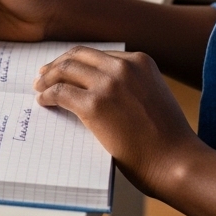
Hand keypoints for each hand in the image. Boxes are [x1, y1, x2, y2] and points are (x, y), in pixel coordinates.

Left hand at [34, 47, 205, 198]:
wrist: (177, 161)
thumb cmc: (167, 138)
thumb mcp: (153, 96)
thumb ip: (131, 85)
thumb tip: (98, 88)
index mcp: (140, 61)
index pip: (97, 54)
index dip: (76, 61)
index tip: (63, 68)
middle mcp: (123, 67)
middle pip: (78, 56)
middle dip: (57, 64)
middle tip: (43, 75)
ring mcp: (109, 84)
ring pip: (65, 70)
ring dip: (47, 78)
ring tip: (39, 88)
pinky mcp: (95, 105)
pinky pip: (60, 93)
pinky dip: (47, 95)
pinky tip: (43, 102)